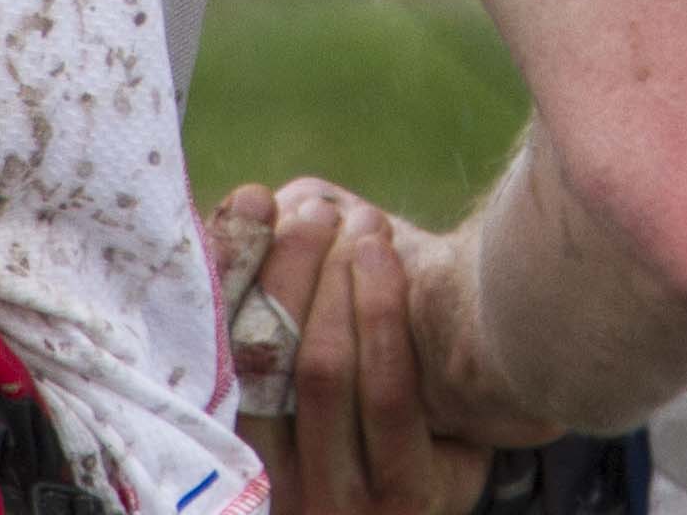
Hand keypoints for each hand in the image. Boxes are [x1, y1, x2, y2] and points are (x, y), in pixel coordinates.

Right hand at [220, 177, 496, 514]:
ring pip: (323, 374)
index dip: (229, 271)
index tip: (253, 202)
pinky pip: (389, 397)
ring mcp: (337, 502)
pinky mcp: (404, 497)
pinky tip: (386, 255)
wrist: (469, 451)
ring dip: (339, 280)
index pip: (217, 353)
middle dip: (287, 270)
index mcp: (235, 453)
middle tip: (314, 211)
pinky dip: (383, 313)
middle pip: (261, 361)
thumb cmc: (377, 386)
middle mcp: (272, 491)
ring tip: (360, 222)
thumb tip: (259, 207)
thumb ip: (281, 294)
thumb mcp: (317, 357)